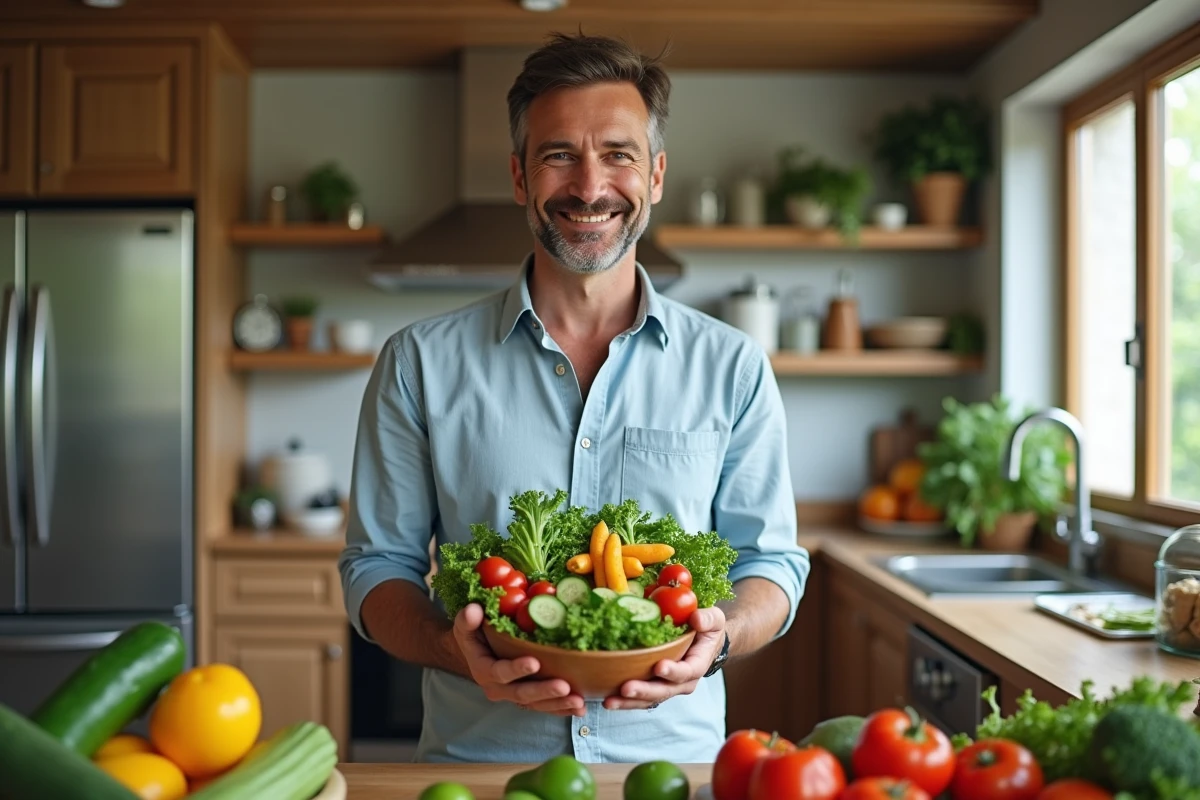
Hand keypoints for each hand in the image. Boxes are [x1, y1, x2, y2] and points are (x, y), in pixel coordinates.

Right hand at [452, 603, 585, 715]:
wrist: (477, 652)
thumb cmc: (474, 634)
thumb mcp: (466, 624)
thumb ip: (467, 619)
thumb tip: (473, 610)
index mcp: (484, 670)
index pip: (500, 672)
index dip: (516, 669)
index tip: (535, 662)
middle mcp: (498, 689)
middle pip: (522, 694)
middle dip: (544, 691)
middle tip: (564, 687)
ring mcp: (514, 696)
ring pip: (536, 704)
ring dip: (558, 704)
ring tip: (578, 702)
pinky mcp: (529, 699)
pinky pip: (545, 707)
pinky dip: (562, 709)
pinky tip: (580, 708)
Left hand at [604, 605, 726, 710]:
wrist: (704, 641)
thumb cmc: (707, 629)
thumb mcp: (714, 619)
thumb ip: (708, 619)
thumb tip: (696, 620)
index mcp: (697, 665)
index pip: (687, 671)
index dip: (674, 672)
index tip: (659, 667)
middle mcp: (682, 682)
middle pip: (663, 691)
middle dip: (644, 691)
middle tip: (626, 688)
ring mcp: (666, 686)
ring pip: (648, 699)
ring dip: (629, 702)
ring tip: (609, 701)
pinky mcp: (652, 685)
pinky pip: (639, 697)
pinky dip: (623, 700)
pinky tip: (606, 698)